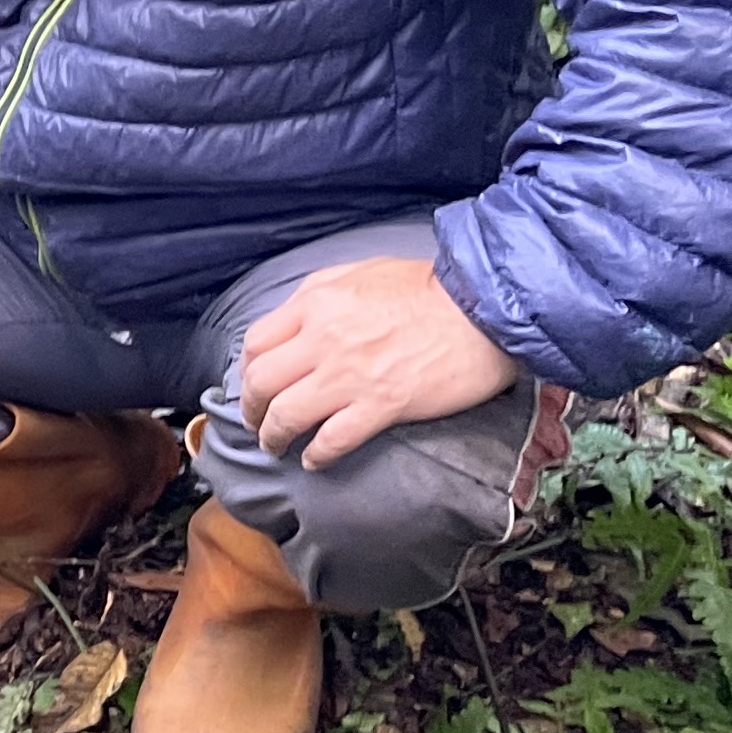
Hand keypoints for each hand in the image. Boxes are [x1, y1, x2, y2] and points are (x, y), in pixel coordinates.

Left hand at [238, 256, 520, 469]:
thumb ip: (320, 293)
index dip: (247, 370)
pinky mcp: (382, 405)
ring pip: (286, 416)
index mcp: (317, 303)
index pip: (256, 343)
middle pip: (261, 383)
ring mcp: (351, 375)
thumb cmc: (429, 287)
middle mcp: (324, 340)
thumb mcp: (362, 272)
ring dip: (273, 436)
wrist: (484, 310)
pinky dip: (316, 455)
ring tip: (276, 446)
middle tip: (257, 423)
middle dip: (251, 409)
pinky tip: (314, 460)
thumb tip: (292, 319)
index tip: (253, 384)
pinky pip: (332, 439)